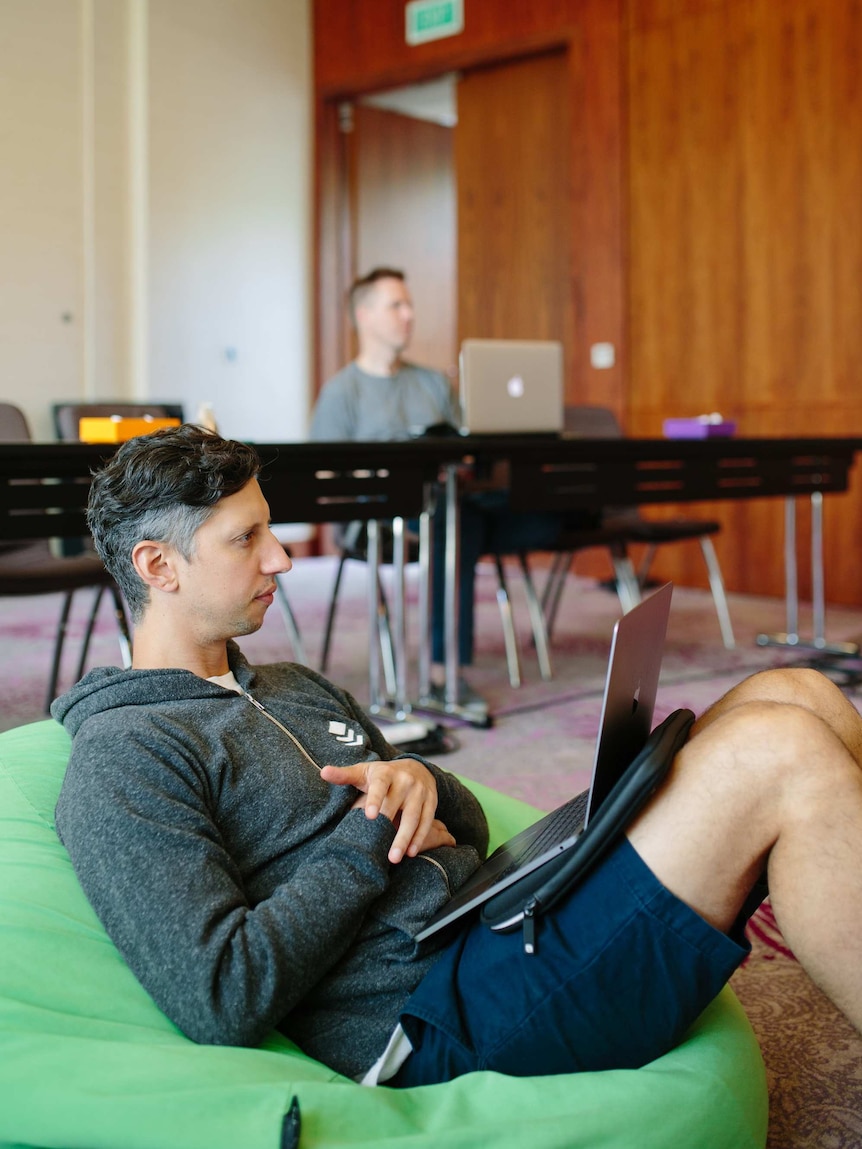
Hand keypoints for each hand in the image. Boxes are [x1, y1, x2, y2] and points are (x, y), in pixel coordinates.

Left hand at [320, 759, 441, 862]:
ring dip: (405, 838)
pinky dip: (420, 837)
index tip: (368, 815)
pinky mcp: (431, 801)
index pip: (380, 786)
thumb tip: (323, 772)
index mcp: (386, 773)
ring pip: (413, 817)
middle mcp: (405, 780)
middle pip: (396, 806)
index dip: (374, 799)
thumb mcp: (364, 772)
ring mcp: (420, 791)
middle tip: (380, 852)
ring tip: (394, 858)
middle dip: (388, 828)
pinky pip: (426, 821)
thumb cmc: (382, 775)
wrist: (416, 767)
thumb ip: (344, 775)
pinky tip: (411, 852)